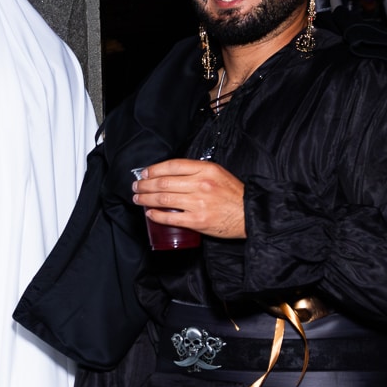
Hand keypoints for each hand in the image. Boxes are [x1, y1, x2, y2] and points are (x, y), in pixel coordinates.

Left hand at [132, 159, 246, 238]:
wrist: (250, 215)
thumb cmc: (234, 195)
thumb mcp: (218, 174)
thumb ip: (198, 172)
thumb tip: (172, 174)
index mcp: (207, 170)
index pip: (173, 166)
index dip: (154, 169)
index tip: (145, 173)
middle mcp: (201, 184)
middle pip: (164, 182)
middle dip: (145, 185)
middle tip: (136, 187)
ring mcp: (198, 203)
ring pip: (163, 199)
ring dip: (146, 199)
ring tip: (138, 199)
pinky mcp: (197, 221)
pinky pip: (170, 217)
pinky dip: (156, 215)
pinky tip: (149, 213)